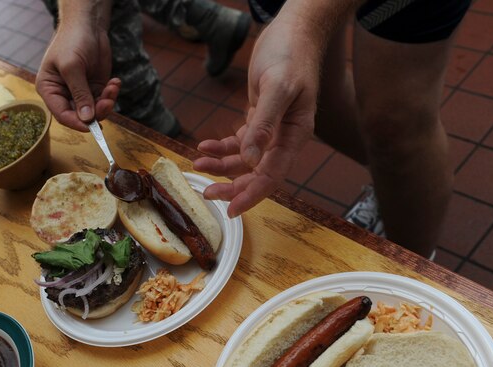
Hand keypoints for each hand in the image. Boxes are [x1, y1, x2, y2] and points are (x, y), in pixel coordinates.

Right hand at [36, 20, 119, 131]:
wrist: (88, 25)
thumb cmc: (72, 41)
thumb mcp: (72, 67)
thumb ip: (79, 93)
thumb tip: (87, 118)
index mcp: (50, 89)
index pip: (62, 114)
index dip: (77, 123)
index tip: (92, 125)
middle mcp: (64, 94)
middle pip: (80, 116)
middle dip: (96, 111)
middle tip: (107, 102)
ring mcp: (81, 92)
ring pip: (95, 110)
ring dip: (106, 102)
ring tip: (112, 87)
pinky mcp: (95, 88)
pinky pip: (104, 100)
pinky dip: (111, 94)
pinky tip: (115, 82)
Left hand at [193, 12, 319, 216]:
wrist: (294, 31)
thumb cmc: (291, 55)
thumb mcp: (278, 88)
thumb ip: (263, 124)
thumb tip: (249, 159)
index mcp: (295, 136)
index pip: (273, 175)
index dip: (252, 194)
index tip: (231, 210)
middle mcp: (284, 138)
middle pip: (257, 173)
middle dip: (232, 185)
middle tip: (207, 194)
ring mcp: (272, 130)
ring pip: (245, 160)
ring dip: (222, 165)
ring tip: (198, 165)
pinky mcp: (259, 119)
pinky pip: (239, 141)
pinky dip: (221, 147)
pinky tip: (205, 146)